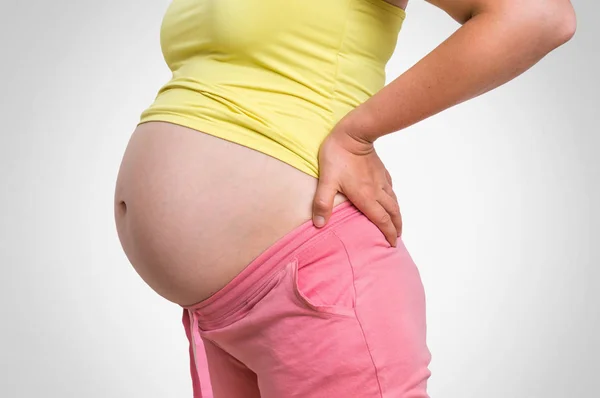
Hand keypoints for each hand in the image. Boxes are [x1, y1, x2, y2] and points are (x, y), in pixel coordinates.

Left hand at [312, 124, 401, 246]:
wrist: (353, 133)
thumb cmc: (338, 156)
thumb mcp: (327, 180)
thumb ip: (322, 203)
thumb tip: (319, 224)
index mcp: (366, 197)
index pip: (381, 220)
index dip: (388, 233)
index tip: (392, 244)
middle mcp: (377, 191)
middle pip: (392, 213)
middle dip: (396, 227)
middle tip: (397, 238)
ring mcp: (380, 180)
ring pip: (393, 201)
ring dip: (397, 214)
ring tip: (397, 223)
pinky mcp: (380, 170)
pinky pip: (390, 188)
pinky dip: (393, 198)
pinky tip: (390, 198)